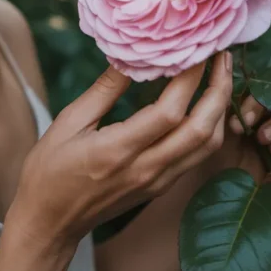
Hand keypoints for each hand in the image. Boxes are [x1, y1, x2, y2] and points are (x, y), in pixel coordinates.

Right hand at [8, 52, 232, 253]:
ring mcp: (157, 182)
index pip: (169, 112)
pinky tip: (205, 104)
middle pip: (201, 129)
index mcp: (118, 150)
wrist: (49, 222)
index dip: (189, 78)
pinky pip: (197, 156)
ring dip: (220, 109)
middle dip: (219, 89)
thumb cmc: (49, 170)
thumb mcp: (68, 122)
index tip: (195, 48)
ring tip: (220, 75)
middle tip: (221, 55)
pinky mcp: (160, 187)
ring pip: (207, 145)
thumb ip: (104, 90)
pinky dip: (209, 127)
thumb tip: (131, 56)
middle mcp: (145, 169)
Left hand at [204, 93, 270, 184]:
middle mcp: (261, 113)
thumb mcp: (208, 125)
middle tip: (245, 126)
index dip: (251, 96)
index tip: (232, 117)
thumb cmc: (202, 154)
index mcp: (241, 101)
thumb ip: (219, 100)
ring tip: (262, 139)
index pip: (258, 84)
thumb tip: (225, 70)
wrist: (208, 187)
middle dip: (263, 107)